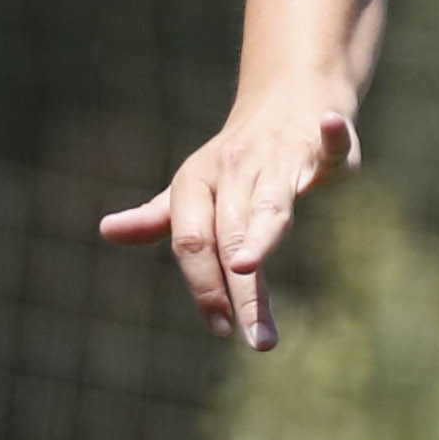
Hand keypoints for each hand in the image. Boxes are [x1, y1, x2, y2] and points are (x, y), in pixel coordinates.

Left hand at [97, 82, 361, 351]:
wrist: (282, 98)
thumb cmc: (235, 158)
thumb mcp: (193, 187)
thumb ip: (158, 217)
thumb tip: (106, 230)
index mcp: (196, 182)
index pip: (192, 241)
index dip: (204, 286)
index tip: (220, 328)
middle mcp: (234, 170)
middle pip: (231, 235)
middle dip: (244, 291)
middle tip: (255, 341)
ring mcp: (277, 157)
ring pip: (271, 205)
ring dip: (264, 241)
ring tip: (253, 272)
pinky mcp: (319, 147)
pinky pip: (327, 146)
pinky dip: (332, 139)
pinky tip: (331, 125)